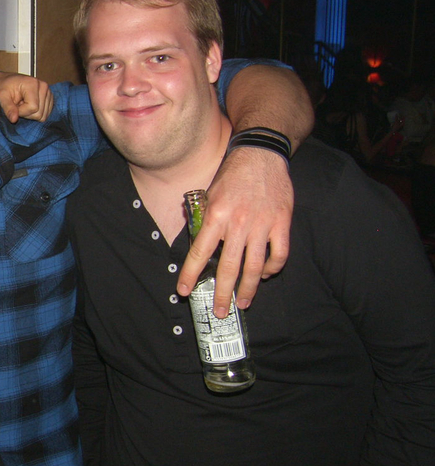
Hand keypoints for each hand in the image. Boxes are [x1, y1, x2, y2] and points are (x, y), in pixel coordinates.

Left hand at [0, 71, 53, 122]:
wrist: (6, 81)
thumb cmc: (3, 87)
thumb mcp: (2, 97)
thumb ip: (8, 108)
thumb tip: (14, 119)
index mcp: (33, 83)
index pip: (33, 108)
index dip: (22, 112)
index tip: (14, 106)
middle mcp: (44, 86)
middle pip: (39, 113)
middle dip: (26, 113)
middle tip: (18, 105)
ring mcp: (48, 92)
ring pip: (43, 115)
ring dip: (31, 114)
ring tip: (23, 104)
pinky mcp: (49, 98)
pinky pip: (46, 114)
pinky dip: (35, 113)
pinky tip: (28, 105)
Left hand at [177, 148, 291, 315]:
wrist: (260, 154)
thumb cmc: (232, 174)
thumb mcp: (209, 194)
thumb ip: (204, 219)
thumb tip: (198, 243)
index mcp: (215, 216)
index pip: (199, 253)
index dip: (190, 275)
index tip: (184, 291)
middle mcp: (237, 224)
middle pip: (228, 268)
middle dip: (222, 294)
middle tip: (220, 311)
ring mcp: (261, 225)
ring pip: (254, 267)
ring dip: (248, 289)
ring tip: (243, 302)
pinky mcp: (281, 223)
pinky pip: (278, 254)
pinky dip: (272, 268)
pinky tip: (265, 274)